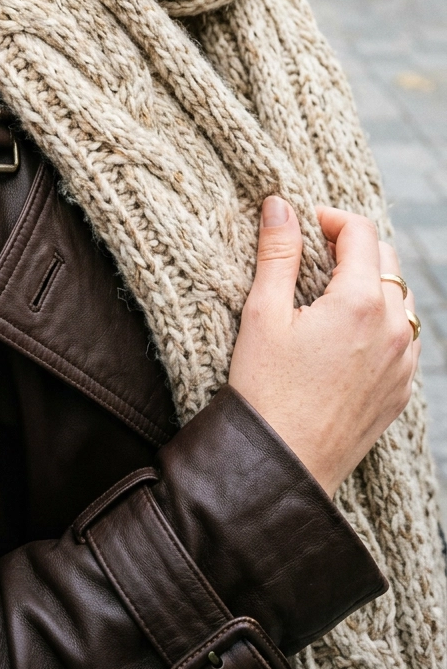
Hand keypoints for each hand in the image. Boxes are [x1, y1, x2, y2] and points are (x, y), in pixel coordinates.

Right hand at [229, 198, 418, 496]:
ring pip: (401, 299)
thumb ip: (278, 252)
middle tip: (313, 256)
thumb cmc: (265, 388)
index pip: (361, 232)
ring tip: (329, 294)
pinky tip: (345, 334)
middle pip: (386, 259)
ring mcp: (403, 361)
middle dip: (353, 248)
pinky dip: (382, 321)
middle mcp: (394, 328)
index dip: (331, 219)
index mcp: (360, 302)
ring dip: (372, 283)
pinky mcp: (401, 389)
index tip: (305, 225)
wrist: (281, 464)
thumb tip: (280, 204)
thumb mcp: (262, 312)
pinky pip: (404, 338)